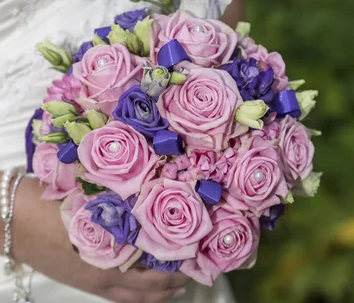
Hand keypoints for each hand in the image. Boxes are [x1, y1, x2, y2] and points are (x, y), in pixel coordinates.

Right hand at [12, 177, 188, 301]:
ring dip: (157, 293)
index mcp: (111, 251)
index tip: (198, 251)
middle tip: (195, 273)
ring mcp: (93, 281)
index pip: (155, 264)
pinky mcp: (83, 283)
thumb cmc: (52, 203)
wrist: (15, 221)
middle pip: (149, 288)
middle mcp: (106, 273)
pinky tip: (144, 288)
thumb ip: (122, 204)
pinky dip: (136, 296)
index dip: (179, 261)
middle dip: (174, 282)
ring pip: (133, 298)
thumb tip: (151, 198)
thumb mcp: (92, 198)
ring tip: (177, 285)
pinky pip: (117, 297)